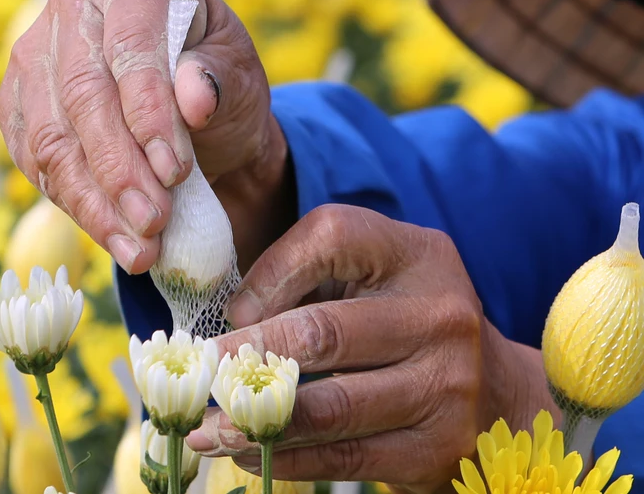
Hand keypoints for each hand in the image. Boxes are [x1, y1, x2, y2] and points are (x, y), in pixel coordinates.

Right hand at [0, 0, 293, 274]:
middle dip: (119, 170)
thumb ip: (219, 80)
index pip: (131, 46)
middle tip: (154, 223)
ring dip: (93, 201)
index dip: (149, 114)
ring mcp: (35, 54)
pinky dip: (72, 205)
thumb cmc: (218, 82)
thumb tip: (195, 97)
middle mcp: (74, 7)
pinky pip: (32, 160)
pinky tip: (111, 236)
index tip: (175, 172)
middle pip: (82, 95)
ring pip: (49, 136)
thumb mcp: (239, 75)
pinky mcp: (17, 103)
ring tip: (137, 249)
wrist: (189, 108)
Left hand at [185, 204, 558, 491]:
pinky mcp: (436, 448)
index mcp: (418, 254)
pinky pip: (343, 456)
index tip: (231, 312)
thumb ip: (306, 277)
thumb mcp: (371, 277)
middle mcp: (440, 315)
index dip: (270, 272)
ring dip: (253, 421)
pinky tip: (246, 454)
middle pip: (322, 331)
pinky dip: (284, 457)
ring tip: (204, 427)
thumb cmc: (404, 323)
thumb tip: (234, 321)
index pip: (332, 237)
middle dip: (245, 356)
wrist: (498, 397)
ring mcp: (445, 386)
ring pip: (328, 407)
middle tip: (197, 372)